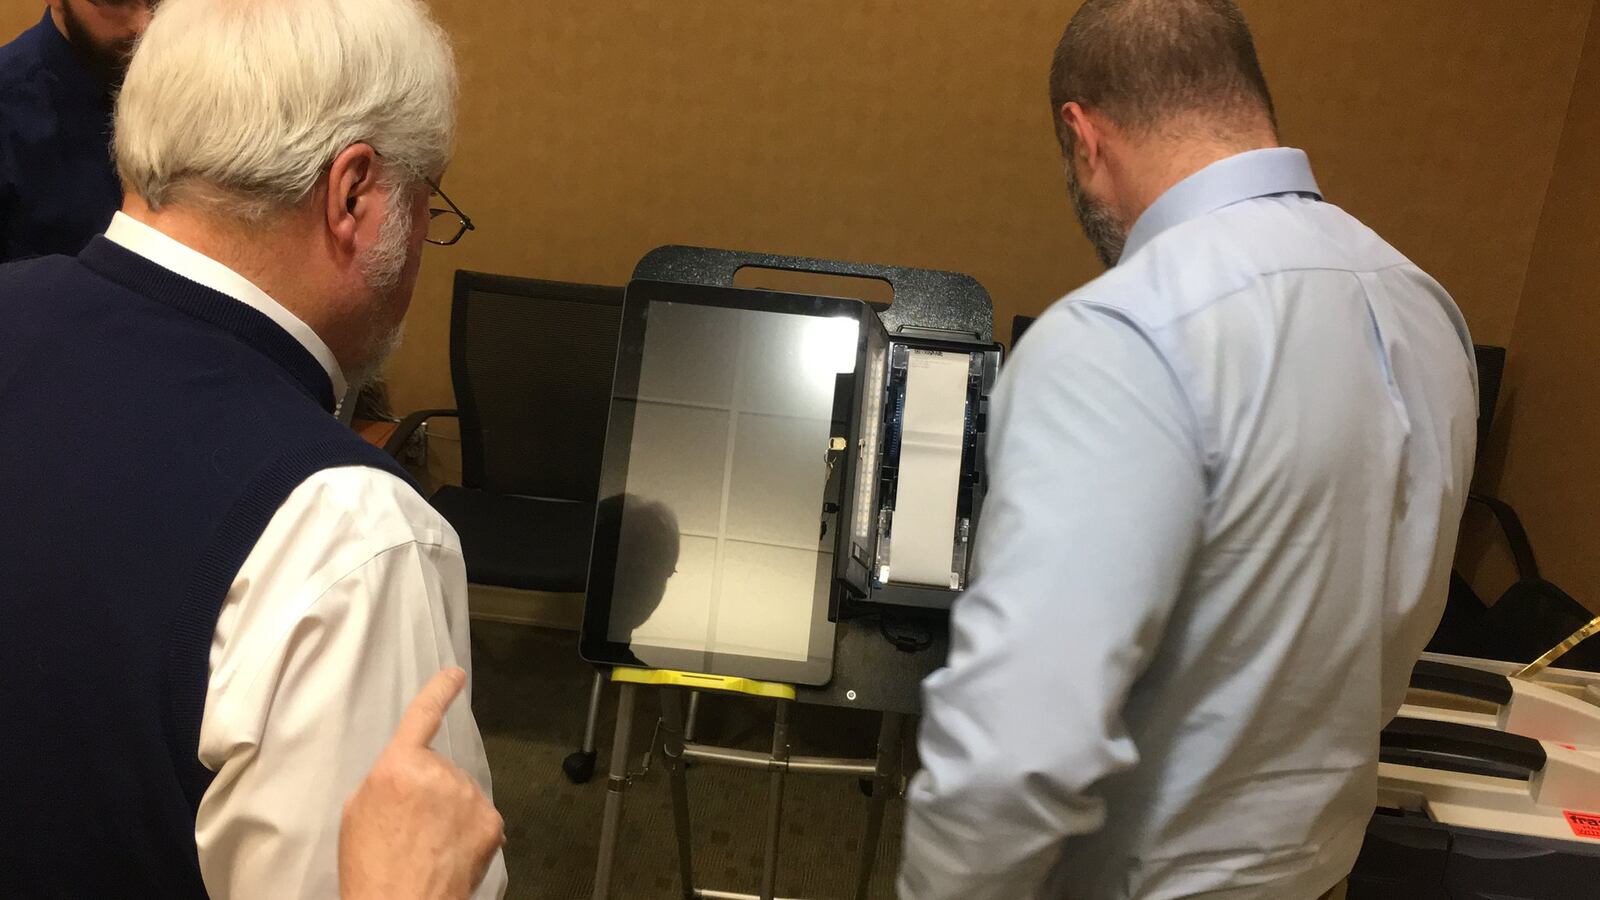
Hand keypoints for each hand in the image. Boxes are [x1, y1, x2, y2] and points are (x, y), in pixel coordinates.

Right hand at [339, 668, 504, 899]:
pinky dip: (469, 833)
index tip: (454, 675)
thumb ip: (386, 781)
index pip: (422, 717)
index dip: (439, 692)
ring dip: (450, 813)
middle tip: (411, 828)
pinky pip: (479, 818)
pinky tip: (450, 854)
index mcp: (399, 767)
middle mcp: (439, 774)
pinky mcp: (491, 821)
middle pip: (439, 770)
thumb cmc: (371, 868)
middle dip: (430, 791)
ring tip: (429, 847)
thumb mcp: (358, 814)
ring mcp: (469, 797)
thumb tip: (405, 777)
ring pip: (461, 794)